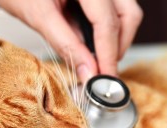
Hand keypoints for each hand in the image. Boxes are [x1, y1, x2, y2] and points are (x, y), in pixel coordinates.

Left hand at [0, 0, 142, 81]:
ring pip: (127, 14)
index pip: (107, 22)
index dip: (108, 54)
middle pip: (128, 16)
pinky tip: (94, 43)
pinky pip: (116, 12)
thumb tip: (88, 71)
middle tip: (103, 70)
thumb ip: (65, 44)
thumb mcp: (39, 16)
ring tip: (98, 58)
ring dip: (116, 40)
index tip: (106, 77)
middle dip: (118, 47)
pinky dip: (109, 31)